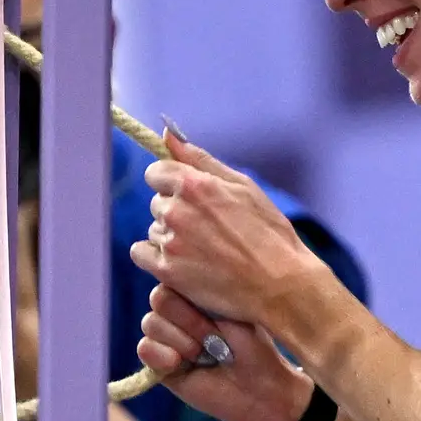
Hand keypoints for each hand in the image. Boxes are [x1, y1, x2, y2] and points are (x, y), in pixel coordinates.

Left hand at [133, 133, 321, 335]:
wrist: (280, 285)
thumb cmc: (268, 233)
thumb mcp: (243, 186)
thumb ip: (200, 160)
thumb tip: (167, 136)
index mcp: (195, 185)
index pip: (155, 172)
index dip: (171, 182)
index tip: (188, 195)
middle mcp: (177, 211)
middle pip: (157, 203)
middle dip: (176, 211)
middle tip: (209, 229)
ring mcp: (170, 242)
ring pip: (154, 230)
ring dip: (171, 236)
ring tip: (205, 250)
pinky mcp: (167, 271)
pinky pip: (141, 254)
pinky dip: (155, 257)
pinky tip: (182, 262)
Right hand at [139, 282, 314, 420]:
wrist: (258, 388)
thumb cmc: (253, 347)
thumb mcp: (231, 312)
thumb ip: (198, 296)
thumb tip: (165, 288)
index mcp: (196, 295)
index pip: (175, 278)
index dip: (194, 297)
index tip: (221, 316)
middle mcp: (179, 314)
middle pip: (159, 299)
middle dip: (189, 321)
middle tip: (214, 341)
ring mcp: (168, 339)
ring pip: (150, 323)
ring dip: (179, 340)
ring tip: (202, 356)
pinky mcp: (160, 365)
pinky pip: (144, 349)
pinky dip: (160, 355)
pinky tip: (179, 364)